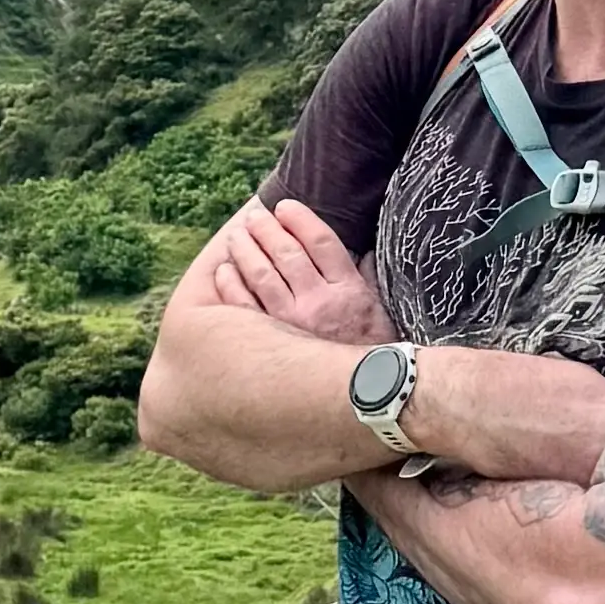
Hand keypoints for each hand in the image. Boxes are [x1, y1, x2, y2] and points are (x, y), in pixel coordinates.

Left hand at [199, 194, 385, 345]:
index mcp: (348, 290)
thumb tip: (366, 248)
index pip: (320, 241)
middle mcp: (319, 302)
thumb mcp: (379, 309)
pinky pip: (245, 306)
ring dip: (245, 250)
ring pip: (262, 274)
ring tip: (238, 236)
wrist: (371, 396)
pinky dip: (232, 285)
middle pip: (287, 253)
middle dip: (267, 230)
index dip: (300, 219)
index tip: (285, 207)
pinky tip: (225, 271)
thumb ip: (367, 276)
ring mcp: (292, 323)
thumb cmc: (374, 351)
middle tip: (255, 218)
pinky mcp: (271, 342)